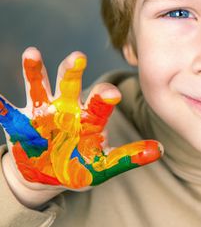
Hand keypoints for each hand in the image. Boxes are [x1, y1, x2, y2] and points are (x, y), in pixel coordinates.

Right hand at [0, 48, 162, 190]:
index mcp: (88, 117)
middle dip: (73, 70)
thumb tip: (160, 150)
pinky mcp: (18, 121)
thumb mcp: (102, 166)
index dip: (104, 98)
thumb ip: (128, 158)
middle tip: (78, 56)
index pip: (99, 103)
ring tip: (32, 52)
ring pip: (39, 86)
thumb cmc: (78, 165)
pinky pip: (6, 111)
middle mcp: (66, 107)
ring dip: (35, 70)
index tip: (113, 94)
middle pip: (70, 84)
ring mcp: (40, 111)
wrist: (46, 174)